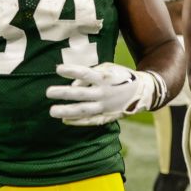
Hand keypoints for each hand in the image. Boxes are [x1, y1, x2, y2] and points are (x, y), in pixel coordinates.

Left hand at [45, 63, 163, 125]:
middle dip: (63, 93)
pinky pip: (90, 120)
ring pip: (83, 110)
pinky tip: (65, 120)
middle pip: (80, 93)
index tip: (58, 69)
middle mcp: (103, 93)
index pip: (85, 73)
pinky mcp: (107, 116)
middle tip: (48, 92)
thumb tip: (73, 84)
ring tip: (52, 111)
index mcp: (104, 78)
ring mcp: (105, 106)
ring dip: (67, 110)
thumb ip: (90, 74)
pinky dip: (77, 121)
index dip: (71, 71)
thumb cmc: (120, 77)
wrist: (142, 92)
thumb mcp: (108, 69)